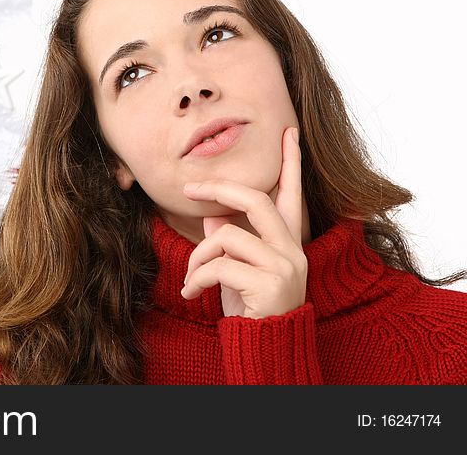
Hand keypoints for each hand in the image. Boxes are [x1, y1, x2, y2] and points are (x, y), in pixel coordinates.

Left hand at [180, 126, 306, 318]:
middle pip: (255, 199)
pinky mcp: (271, 284)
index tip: (289, 132)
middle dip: (217, 190)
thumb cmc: (251, 309)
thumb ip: (231, 240)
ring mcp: (285, 266)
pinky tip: (192, 293)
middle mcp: (293, 250)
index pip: (291, 195)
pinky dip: (197, 278)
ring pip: (227, 236)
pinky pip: (219, 265)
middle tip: (189, 187)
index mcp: (288, 243)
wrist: (267, 350)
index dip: (290, 163)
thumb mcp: (236, 271)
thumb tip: (213, 216)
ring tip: (191, 280)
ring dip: (198, 257)